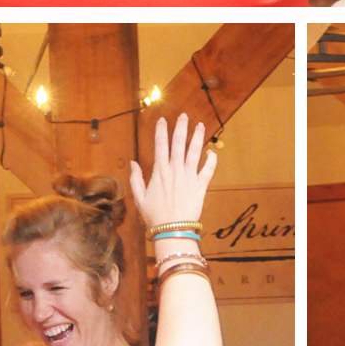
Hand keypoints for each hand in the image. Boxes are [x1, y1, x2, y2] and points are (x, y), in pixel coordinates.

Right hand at [129, 109, 216, 236]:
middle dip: (181, 127)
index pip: (160, 145)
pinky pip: (208, 169)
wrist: (172, 229)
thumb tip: (133, 162)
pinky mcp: (201, 185)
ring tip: (200, 125)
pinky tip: (211, 152)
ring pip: (195, 151)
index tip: (162, 120)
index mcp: (160, 171)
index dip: (161, 131)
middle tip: (184, 116)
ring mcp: (189, 176)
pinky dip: (211, 159)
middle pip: (179, 143)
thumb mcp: (140, 198)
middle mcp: (175, 169)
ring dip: (197, 137)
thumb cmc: (154, 215)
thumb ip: (136, 179)